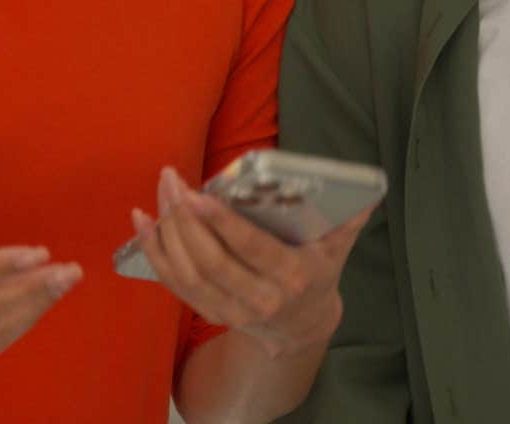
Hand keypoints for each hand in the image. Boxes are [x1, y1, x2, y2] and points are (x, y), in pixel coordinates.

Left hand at [131, 166, 373, 358]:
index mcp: (292, 277)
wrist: (300, 327)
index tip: (199, 195)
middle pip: (211, 260)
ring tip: (161, 191)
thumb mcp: (338, 248)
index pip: (252, 249)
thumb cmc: (318, 273)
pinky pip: (174, 283)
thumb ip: (349, 219)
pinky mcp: (209, 311)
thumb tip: (367, 191)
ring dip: (167, 231)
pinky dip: (153, 252)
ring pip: (188, 272)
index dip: (222, 224)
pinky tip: (142, 221)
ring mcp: (231, 309)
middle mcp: (259, 298)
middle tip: (173, 181)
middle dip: (185, 219)